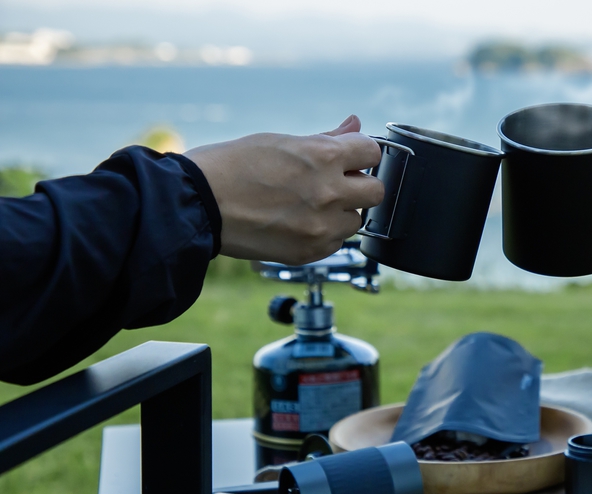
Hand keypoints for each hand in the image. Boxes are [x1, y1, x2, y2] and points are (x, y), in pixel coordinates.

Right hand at [185, 114, 383, 264]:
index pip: (373, 152)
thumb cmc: (231, 166)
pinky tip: (298, 223)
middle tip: (335, 184)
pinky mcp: (310, 251)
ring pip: (357, 220)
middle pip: (376, 191)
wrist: (196, 206)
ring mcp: (321, 226)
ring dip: (342, 212)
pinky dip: (325, 234)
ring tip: (309, 205)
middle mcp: (329, 193)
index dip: (361, 153)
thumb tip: (355, 125)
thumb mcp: (280, 141)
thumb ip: (325, 138)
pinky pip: (336, 242)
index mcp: (323, 157)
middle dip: (359, 185)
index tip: (351, 158)